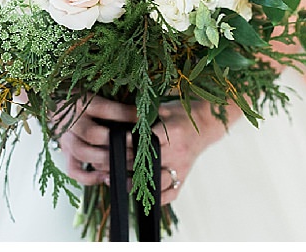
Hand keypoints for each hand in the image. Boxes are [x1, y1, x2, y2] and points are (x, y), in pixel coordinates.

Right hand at [58, 94, 136, 185]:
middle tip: (134, 145)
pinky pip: (74, 170)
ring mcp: (67, 140)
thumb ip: (116, 103)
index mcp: (81, 103)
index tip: (140, 119)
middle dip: (116, 142)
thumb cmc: (81, 100)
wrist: (58, 106)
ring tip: (126, 161)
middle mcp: (72, 122)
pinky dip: (90, 177)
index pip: (103, 109)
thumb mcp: (96, 94)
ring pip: (83, 153)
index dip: (124, 115)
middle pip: (91, 134)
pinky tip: (106, 176)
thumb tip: (140, 113)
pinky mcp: (66, 154)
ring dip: (106, 160)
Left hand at [59, 94, 242, 205]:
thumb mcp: (162, 108)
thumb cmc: (179, 114)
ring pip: (156, 182)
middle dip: (121, 163)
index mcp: (172, 132)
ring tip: (112, 180)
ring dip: (133, 183)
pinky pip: (170, 194)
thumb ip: (142, 115)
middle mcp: (177, 152)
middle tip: (99, 163)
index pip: (144, 141)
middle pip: (145, 163)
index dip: (125, 143)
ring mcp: (181, 167)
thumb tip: (116, 118)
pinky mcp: (184, 177)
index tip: (108, 144)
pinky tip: (135, 194)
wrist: (206, 123)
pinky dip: (154, 197)